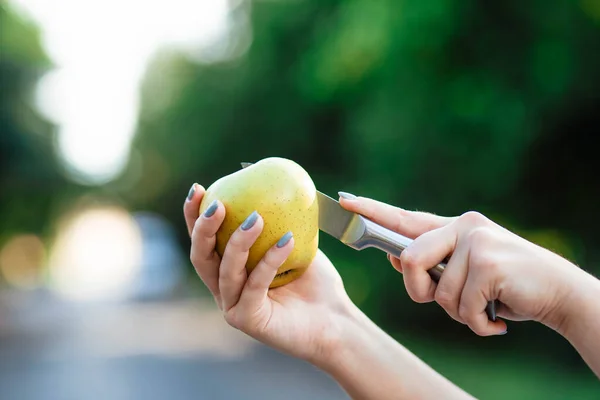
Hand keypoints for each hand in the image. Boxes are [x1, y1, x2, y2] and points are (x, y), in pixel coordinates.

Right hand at [183, 184, 352, 363]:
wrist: (334, 318)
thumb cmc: (314, 280)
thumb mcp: (294, 240)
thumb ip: (277, 218)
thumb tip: (268, 178)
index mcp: (228, 271)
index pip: (204, 241)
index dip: (194, 216)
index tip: (198, 189)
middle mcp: (224, 289)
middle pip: (201, 256)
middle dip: (203, 228)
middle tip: (217, 204)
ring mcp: (233, 306)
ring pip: (225, 270)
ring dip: (238, 241)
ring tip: (257, 218)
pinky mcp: (247, 320)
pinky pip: (254, 285)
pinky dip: (270, 261)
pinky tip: (287, 240)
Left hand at [339, 194, 587, 336]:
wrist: (560, 294)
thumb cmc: (508, 287)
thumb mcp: (466, 273)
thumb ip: (434, 264)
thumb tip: (394, 260)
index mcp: (454, 227)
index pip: (405, 218)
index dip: (373, 211)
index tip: (345, 203)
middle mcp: (463, 226)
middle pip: (409, 260)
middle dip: (420, 293)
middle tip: (448, 304)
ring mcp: (476, 241)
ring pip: (437, 291)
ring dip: (460, 313)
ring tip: (486, 309)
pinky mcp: (488, 262)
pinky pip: (461, 306)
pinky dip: (479, 324)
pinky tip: (498, 318)